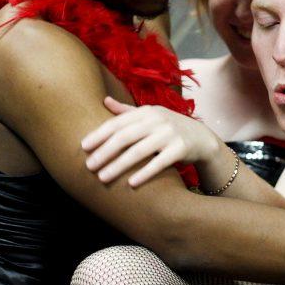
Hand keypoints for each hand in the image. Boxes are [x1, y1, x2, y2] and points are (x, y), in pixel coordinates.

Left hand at [81, 97, 220, 186]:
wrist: (202, 138)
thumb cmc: (169, 128)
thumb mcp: (151, 115)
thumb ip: (127, 111)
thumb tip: (104, 100)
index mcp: (146, 111)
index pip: (118, 123)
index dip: (99, 135)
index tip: (83, 147)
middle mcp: (158, 120)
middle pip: (125, 137)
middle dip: (104, 152)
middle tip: (88, 166)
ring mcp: (170, 134)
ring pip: (139, 151)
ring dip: (118, 165)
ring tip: (102, 178)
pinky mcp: (181, 148)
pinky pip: (160, 163)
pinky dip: (145, 173)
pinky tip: (131, 184)